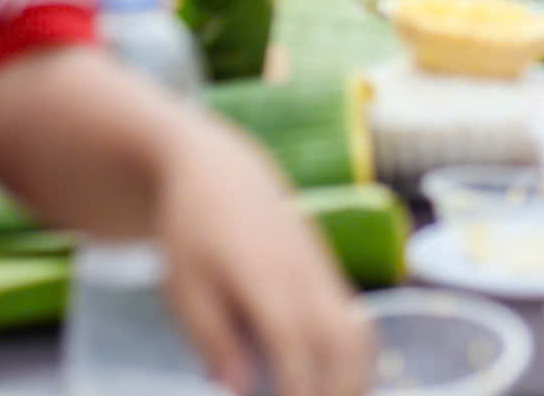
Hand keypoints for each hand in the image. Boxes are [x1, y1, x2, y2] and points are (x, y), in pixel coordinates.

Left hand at [156, 113, 374, 395]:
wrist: (220, 169)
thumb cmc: (192, 231)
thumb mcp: (184, 286)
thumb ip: (212, 338)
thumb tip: (237, 388)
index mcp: (264, 275)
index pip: (294, 342)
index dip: (298, 386)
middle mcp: (304, 273)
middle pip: (342, 340)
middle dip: (337, 388)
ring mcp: (322, 269)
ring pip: (358, 330)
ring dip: (354, 376)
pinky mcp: (326, 270)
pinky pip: (356, 318)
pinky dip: (354, 356)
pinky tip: (337, 381)